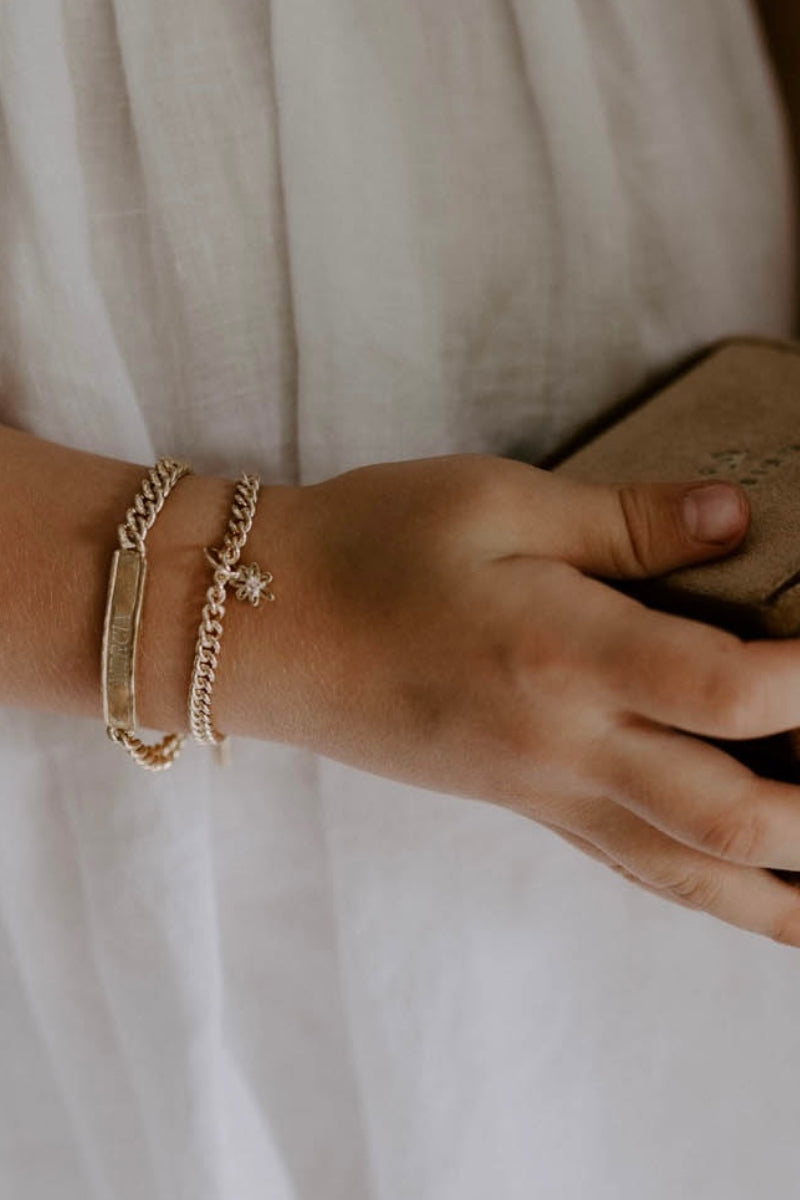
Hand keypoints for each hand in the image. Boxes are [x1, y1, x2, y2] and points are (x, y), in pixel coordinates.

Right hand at [236, 453, 799, 946]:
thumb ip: (625, 520)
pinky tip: (754, 897)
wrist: (268, 627)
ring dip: (783, 892)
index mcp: (561, 653)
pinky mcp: (525, 805)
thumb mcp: (497, 502)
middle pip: (729, 815)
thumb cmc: (372, 549)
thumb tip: (739, 517)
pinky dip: (711, 893)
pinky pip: (634, 867)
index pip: (727, 689)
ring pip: (689, 872)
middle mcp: (564, 743)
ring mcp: (544, 791)